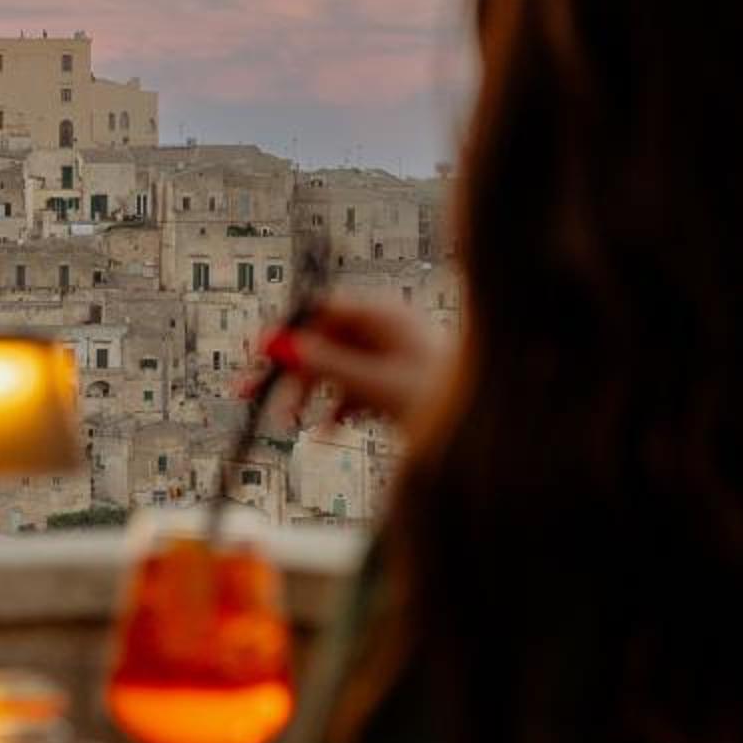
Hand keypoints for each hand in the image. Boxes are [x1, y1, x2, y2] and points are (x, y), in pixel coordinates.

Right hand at [266, 294, 444, 441]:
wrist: (494, 431)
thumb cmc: (445, 399)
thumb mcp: (377, 385)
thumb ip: (327, 364)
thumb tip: (283, 347)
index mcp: (383, 315)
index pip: (319, 309)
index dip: (285, 330)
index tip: (256, 353)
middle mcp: (383, 330)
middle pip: (319, 341)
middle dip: (287, 371)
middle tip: (249, 395)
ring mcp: (388, 357)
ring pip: (332, 368)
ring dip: (307, 395)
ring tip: (290, 425)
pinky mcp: (392, 383)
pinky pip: (351, 389)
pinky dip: (335, 409)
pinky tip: (325, 433)